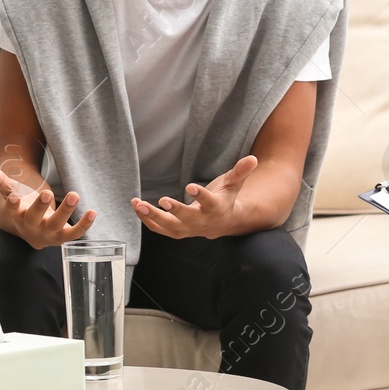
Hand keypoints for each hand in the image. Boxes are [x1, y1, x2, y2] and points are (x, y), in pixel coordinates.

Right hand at [0, 165, 95, 249]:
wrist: (29, 230)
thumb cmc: (22, 207)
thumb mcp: (11, 194)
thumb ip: (0, 181)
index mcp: (17, 216)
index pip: (13, 211)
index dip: (13, 205)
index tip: (14, 197)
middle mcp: (31, 227)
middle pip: (35, 219)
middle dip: (40, 207)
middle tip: (46, 193)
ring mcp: (48, 234)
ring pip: (57, 226)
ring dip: (66, 211)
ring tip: (75, 195)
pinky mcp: (63, 236)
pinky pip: (74, 234)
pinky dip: (84, 225)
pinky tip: (93, 212)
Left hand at [132, 154, 258, 239]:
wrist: (224, 222)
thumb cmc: (226, 198)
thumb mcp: (234, 184)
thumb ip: (240, 172)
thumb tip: (253, 158)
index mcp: (217, 209)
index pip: (209, 203)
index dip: (201, 196)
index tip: (190, 186)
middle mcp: (202, 222)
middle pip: (188, 219)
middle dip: (175, 211)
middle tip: (162, 200)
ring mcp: (188, 229)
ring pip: (169, 227)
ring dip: (153, 216)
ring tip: (138, 204)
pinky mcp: (176, 231)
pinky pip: (160, 228)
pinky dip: (147, 220)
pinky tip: (136, 207)